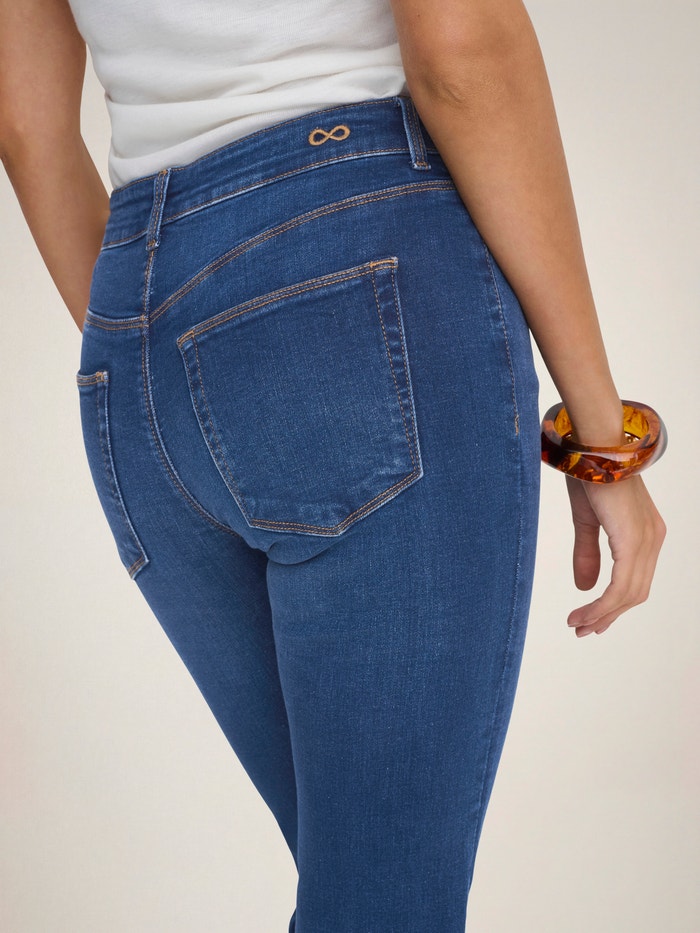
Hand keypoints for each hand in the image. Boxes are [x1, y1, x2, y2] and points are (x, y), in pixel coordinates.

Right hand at [565, 474, 665, 636]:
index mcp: (645, 533)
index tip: (591, 619)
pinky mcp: (633, 541)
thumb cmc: (589, 474)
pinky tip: (586, 613)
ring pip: (629, 593)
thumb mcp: (587, 521)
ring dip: (603, 614)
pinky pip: (621, 585)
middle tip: (582, 628)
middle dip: (608, 615)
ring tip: (578, 624)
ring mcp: (646, 540)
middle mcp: (652, 539)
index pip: (635, 580)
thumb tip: (585, 588)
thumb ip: (587, 553)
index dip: (614, 604)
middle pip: (635, 592)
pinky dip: (603, 604)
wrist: (593, 447)